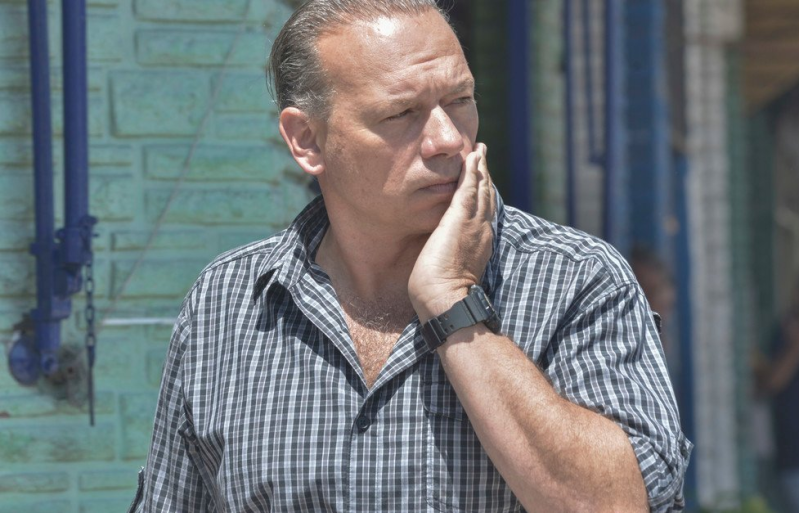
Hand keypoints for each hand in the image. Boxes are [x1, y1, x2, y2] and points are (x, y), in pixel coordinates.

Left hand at [408, 143, 495, 322]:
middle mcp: (481, 230)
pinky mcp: (460, 219)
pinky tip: (472, 156)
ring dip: (480, 167)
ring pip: (480, 188)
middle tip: (481, 156)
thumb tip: (436, 251)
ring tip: (478, 151)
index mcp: (478, 242)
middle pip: (485, 196)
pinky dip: (473, 170)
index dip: (481, 194)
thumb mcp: (446, 268)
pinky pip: (469, 187)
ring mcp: (473, 223)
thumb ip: (446, 254)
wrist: (445, 301)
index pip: (482, 212)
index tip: (479, 179)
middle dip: (483, 175)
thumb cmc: (440, 294)